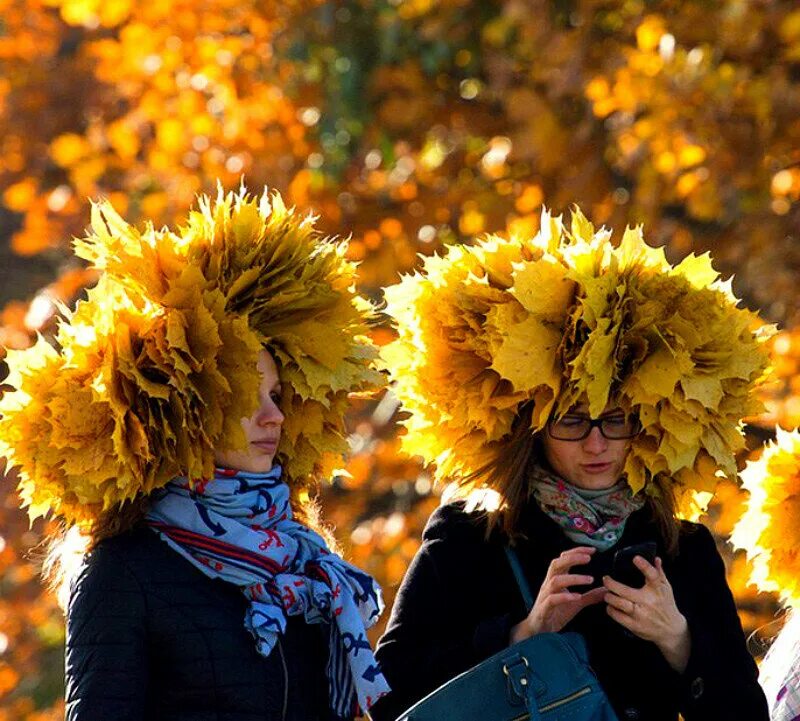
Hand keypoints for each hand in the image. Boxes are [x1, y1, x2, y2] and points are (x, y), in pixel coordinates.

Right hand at [510, 546, 606, 643]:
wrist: (538, 631)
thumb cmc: (555, 614)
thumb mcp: (576, 604)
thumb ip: (590, 596)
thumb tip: (606, 590)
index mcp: (556, 579)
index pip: (564, 559)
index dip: (577, 552)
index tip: (592, 550)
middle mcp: (549, 584)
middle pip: (557, 564)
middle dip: (572, 558)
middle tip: (588, 558)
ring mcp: (546, 595)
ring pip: (556, 580)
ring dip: (573, 578)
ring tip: (589, 579)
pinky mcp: (544, 608)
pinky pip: (553, 599)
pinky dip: (565, 596)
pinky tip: (577, 597)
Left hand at [603, 556, 690, 671]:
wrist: (671, 630)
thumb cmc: (666, 604)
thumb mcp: (666, 588)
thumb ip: (659, 573)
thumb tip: (655, 558)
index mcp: (658, 590)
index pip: (653, 576)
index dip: (644, 566)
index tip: (635, 558)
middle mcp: (649, 602)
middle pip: (625, 591)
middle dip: (610, 583)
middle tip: (606, 579)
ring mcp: (641, 615)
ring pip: (617, 603)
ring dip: (608, 596)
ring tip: (607, 592)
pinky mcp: (635, 625)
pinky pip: (616, 615)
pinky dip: (610, 609)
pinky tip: (611, 605)